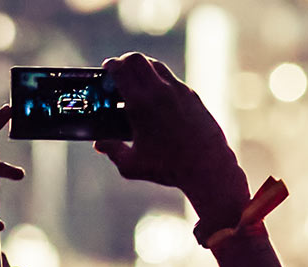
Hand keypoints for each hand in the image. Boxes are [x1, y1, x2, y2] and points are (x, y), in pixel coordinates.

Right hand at [93, 53, 248, 231]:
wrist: (207, 166)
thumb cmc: (168, 167)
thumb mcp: (131, 164)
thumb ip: (112, 151)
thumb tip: (100, 145)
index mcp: (140, 104)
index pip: (120, 69)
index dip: (110, 65)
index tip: (106, 68)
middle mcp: (159, 91)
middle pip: (137, 58)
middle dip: (124, 60)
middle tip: (119, 69)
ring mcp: (178, 90)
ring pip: (155, 65)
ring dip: (143, 67)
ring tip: (137, 82)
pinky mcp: (192, 95)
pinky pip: (170, 78)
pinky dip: (159, 79)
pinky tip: (156, 96)